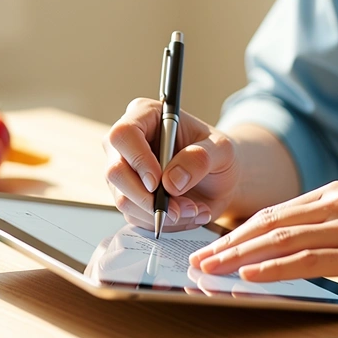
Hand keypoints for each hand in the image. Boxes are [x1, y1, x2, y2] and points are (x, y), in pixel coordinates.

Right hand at [103, 97, 240, 232]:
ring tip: (192, 209)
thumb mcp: (222, 151)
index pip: (124, 134)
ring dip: (160, 213)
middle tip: (177, 208)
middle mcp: (128, 142)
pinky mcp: (128, 195)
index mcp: (146, 116)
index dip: (138, 160)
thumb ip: (200, 159)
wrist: (219, 179)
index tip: (158, 183)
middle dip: (147, 197)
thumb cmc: (217, 155)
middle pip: (115, 171)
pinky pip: (135, 215)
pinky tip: (185, 213)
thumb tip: (172, 181)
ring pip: (123, 199)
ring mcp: (125, 170)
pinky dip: (162, 221)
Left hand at [188, 181, 337, 309]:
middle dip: (228, 243)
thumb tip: (287, 254)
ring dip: (239, 256)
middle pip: (268, 222)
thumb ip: (328, 234)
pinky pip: (306, 258)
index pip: (273, 212)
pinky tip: (249, 276)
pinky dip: (273, 267)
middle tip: (198, 260)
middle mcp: (337, 204)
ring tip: (211, 270)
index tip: (212, 247)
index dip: (238, 231)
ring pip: (280, 238)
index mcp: (336, 195)